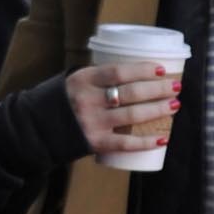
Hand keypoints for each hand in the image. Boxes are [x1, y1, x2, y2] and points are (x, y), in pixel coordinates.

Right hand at [65, 62, 181, 159]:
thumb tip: (136, 73)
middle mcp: (88, 100)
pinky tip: (162, 139)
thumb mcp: (75, 81)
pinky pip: (126, 143)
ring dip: (157, 110)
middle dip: (157, 89)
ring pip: (132, 115)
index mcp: (84, 80)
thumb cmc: (64, 101)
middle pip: (131, 92)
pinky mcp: (95, 143)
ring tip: (174, 105)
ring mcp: (92, 123)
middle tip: (175, 87)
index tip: (162, 70)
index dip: (143, 70)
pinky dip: (146, 142)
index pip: (119, 71)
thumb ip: (99, 78)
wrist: (38, 129)